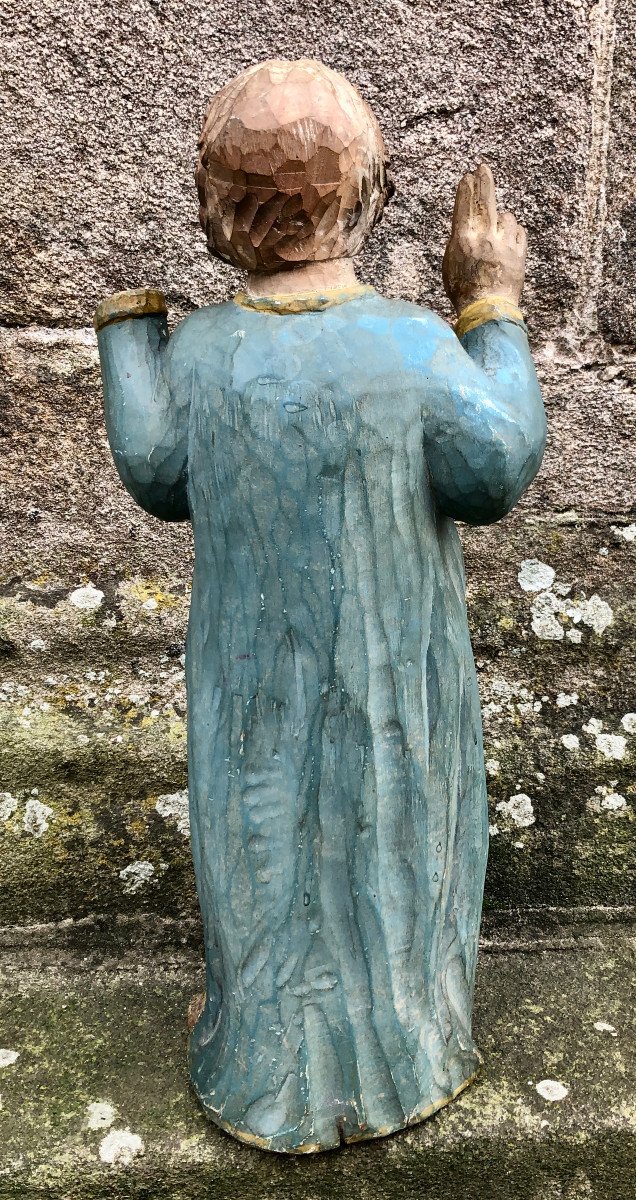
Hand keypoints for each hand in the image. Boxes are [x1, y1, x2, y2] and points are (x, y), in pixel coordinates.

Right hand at [442, 164, 526, 315]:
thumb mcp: (450, 265)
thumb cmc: (464, 292)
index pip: (465, 206)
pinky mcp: (519, 252)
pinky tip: (509, 239)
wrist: (488, 309)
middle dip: (484, 181)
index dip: (466, 189)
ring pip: (507, 217)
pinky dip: (514, 232)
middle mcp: (485, 236)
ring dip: (503, 220)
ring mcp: (504, 243)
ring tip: (497, 232)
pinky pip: (519, 232)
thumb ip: (459, 242)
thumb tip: (466, 227)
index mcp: (464, 239)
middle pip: (486, 201)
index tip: (468, 176)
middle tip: (483, 167)